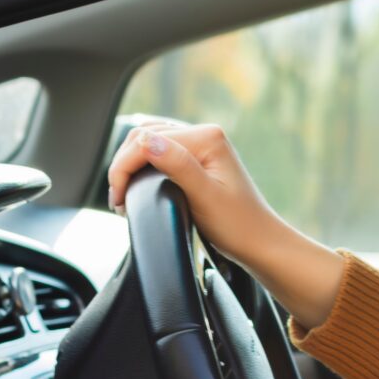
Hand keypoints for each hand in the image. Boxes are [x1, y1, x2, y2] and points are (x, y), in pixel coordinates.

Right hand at [105, 121, 284, 272]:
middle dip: (124, 166)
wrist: (260, 243)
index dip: (124, 167)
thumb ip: (177, 165)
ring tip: (125, 196)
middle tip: (118, 200)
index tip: (118, 198)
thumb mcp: (204, 197)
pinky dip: (143, 168)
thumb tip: (146, 141)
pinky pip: (160, 154)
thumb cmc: (237, 225)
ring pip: (148, 144)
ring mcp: (202, 146)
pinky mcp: (198, 159)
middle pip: (144, 138)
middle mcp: (205, 135)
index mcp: (207, 137)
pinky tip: (138, 186)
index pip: (146, 140)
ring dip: (131, 167)